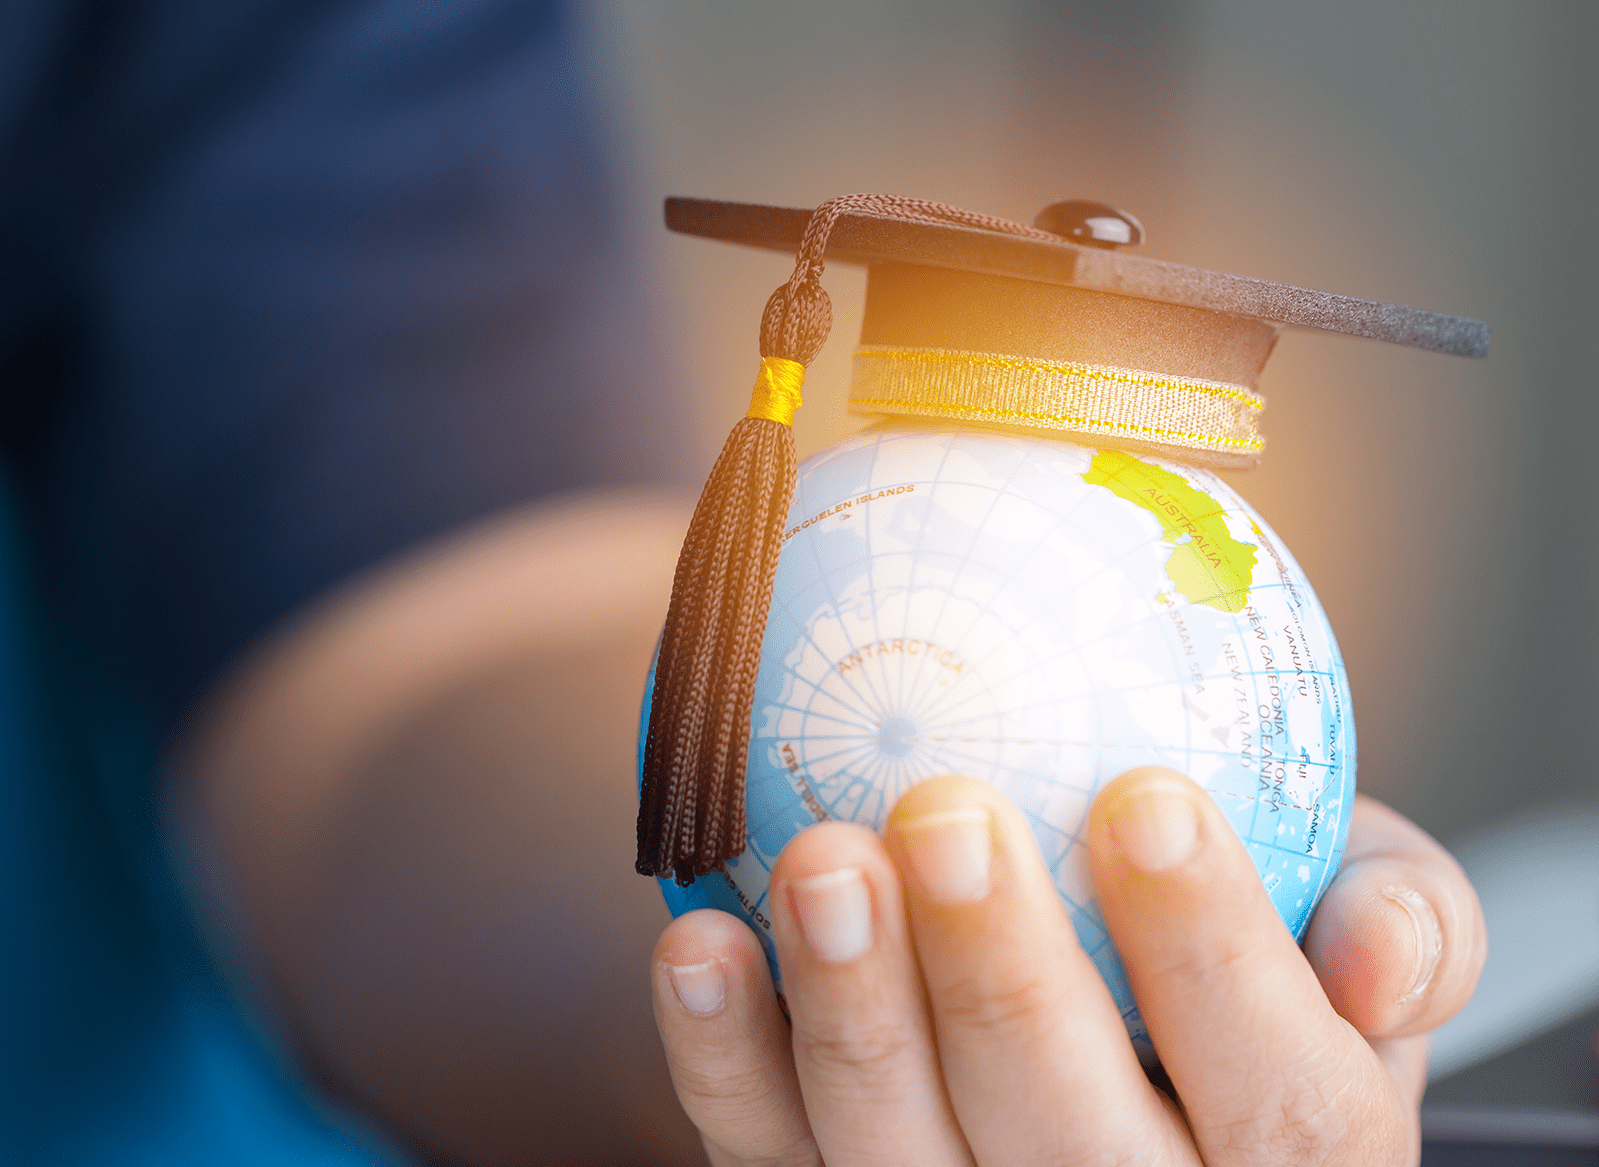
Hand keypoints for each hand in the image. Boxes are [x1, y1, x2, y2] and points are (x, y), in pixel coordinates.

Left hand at [650, 769, 1484, 1165]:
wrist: (1127, 1066)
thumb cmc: (1244, 970)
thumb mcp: (1362, 924)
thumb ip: (1406, 927)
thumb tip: (1373, 948)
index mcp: (1294, 1158)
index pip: (1275, 1084)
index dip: (1209, 946)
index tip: (1143, 796)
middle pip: (1063, 1128)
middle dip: (1000, 971)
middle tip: (947, 810)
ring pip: (899, 1159)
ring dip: (852, 1011)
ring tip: (821, 858)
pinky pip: (770, 1157)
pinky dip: (722, 1060)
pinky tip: (698, 946)